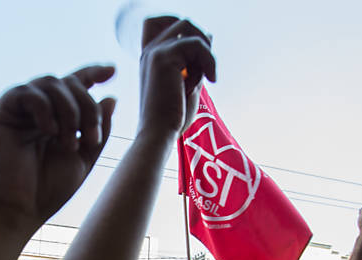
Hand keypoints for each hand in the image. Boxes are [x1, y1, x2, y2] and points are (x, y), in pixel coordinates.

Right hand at [0, 66, 115, 226]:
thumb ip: (98, 129)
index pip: (74, 86)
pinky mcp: (1, 113)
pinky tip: (50, 132)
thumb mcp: (84, 158)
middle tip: (92, 137)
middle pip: (68, 83)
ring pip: (51, 83)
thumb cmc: (49, 190)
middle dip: (87, 106)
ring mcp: (18, 110)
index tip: (112, 71)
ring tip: (69, 143)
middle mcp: (37, 111)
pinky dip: (45, 109)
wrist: (18, 208)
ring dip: (69, 110)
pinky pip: (27, 92)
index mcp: (57, 119)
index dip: (93, 73)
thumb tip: (110, 97)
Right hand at [138, 17, 215, 137]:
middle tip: (207, 68)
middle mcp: (150, 51)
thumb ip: (196, 60)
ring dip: (204, 50)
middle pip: (182, 22)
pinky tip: (211, 80)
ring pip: (189, 28)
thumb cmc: (172, 117)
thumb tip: (209, 36)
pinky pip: (196, 44)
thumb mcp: (189, 82)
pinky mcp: (164, 57)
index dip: (187, 31)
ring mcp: (155, 51)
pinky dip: (209, 61)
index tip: (199, 57)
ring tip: (206, 76)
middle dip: (202, 40)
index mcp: (151, 57)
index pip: (165, 23)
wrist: (158, 134)